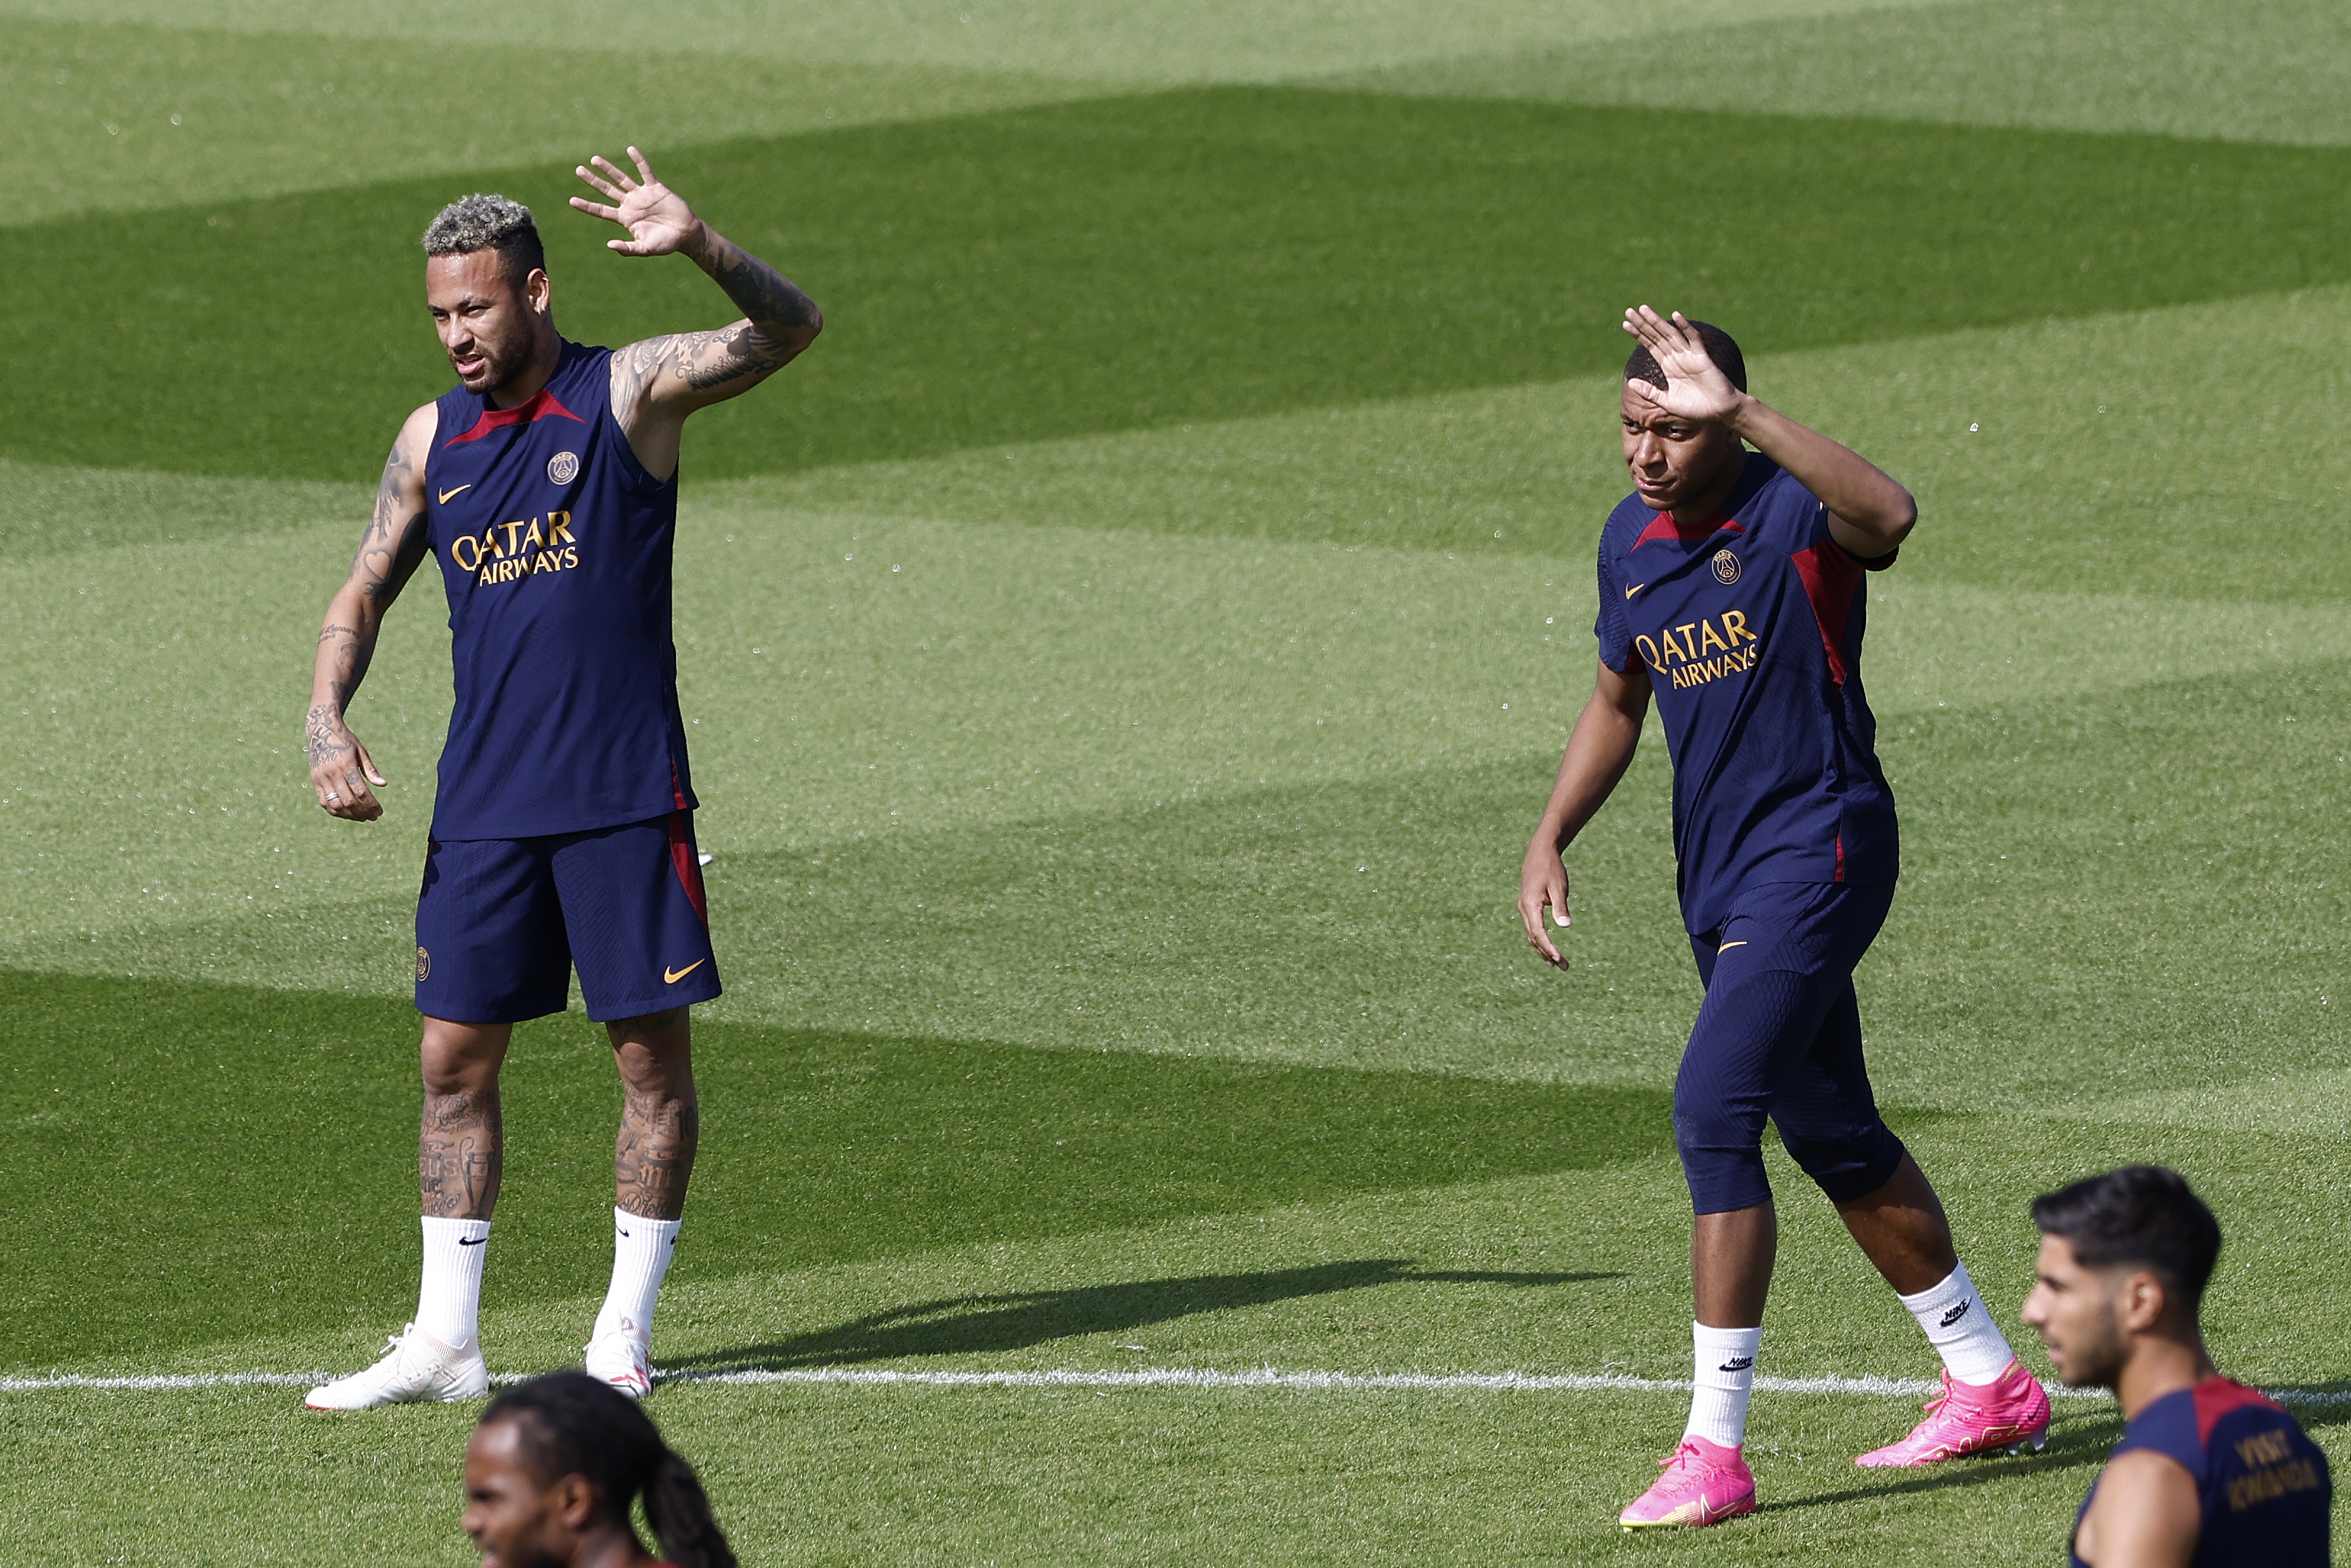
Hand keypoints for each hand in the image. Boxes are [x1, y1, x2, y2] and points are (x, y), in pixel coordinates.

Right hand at [306, 705, 387, 820]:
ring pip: (335, 805)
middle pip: (348, 801)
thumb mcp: (361, 751)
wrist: (321, 730)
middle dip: (363, 812)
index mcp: (346, 765)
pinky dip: (336, 811)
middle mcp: (332, 773)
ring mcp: (321, 778)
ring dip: (350, 815)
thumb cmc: (345, 740)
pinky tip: (347, 814)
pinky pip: (324, 802)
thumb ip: (370, 770)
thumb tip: (384, 784)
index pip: (360, 791)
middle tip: (373, 817)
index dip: (371, 804)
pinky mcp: (315, 781)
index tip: (380, 811)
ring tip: (362, 817)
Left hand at [570, 147, 702, 258]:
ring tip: (594, 159)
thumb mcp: (645, 249)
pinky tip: (630, 150)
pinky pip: (645, 172)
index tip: (572, 201)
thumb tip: (609, 245)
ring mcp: (642, 195)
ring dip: (608, 169)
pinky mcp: (655, 188)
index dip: (587, 206)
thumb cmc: (666, 244)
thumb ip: (628, 249)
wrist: (686, 235)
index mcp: (625, 218)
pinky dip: (639, 161)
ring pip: (621, 179)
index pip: (601, 210)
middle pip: (607, 190)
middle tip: (578, 170)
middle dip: (593, 181)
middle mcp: (630, 204)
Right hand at [1518, 844, 1572, 968]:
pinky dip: (1540, 940)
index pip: (1539, 932)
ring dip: (1543, 950)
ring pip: (1532, 935)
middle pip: (1534, 938)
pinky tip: (1548, 949)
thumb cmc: (1551, 868)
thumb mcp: (1559, 887)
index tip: (1559, 959)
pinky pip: (1532, 928)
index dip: (1549, 947)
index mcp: (1530, 905)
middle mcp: (1524, 909)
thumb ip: (1561, 907)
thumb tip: (1565, 926)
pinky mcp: (1527, 907)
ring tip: (1557, 964)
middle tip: (1565, 967)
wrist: (1539, 853)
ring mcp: (1524, 909)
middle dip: (1548, 954)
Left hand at [1622, 306, 1745, 427]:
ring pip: (1670, 334)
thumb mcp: (1667, 402)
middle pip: (1657, 336)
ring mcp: (1689, 355)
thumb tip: (1630, 382)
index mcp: (1668, 366)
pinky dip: (1685, 327)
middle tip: (1629, 311)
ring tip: (1643, 310)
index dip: (1639, 334)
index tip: (1625, 324)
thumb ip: (1649, 392)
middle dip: (1643, 324)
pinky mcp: (1702, 357)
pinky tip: (1676, 315)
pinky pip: (1693, 339)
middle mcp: (1677, 357)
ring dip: (1657, 322)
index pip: (1651, 345)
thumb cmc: (1695, 408)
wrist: (1719, 412)